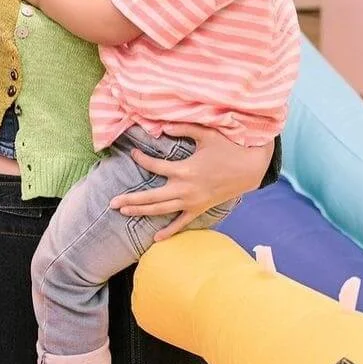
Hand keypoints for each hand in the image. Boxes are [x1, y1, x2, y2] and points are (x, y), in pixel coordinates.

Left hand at [111, 125, 272, 238]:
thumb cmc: (229, 148)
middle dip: (130, 200)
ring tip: (123, 212)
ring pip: (162, 210)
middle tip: (111, 203)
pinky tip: (155, 238)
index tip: (133, 153)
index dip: (141, 159)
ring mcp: (192, 202)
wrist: (251, 168)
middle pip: (151, 197)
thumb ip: (182, 127)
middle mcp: (185, 189)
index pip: (154, 166)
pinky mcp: (200, 209)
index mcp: (184, 170)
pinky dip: (169, 231)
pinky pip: (182, 222)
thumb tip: (161, 125)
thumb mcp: (206, 134)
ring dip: (141, 212)